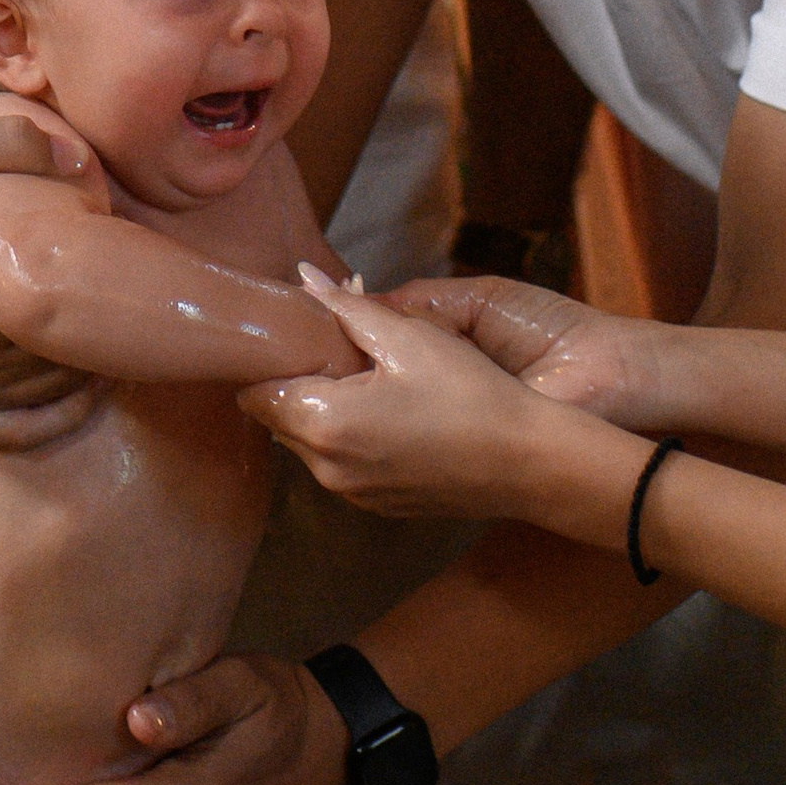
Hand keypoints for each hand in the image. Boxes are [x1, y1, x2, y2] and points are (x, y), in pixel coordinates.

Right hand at [0, 109, 91, 422]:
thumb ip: (10, 143)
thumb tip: (80, 162)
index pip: (54, 323)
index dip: (96, 293)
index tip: (120, 261)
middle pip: (54, 366)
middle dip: (96, 333)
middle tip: (133, 296)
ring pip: (39, 399)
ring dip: (81, 370)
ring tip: (116, 328)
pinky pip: (6, 427)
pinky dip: (47, 413)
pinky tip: (78, 387)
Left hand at [245, 277, 629, 528]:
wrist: (529, 463)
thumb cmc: (470, 393)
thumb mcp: (408, 338)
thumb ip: (346, 308)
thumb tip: (302, 279)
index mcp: (323, 424)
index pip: (255, 393)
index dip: (270, 359)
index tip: (296, 333)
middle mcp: (326, 469)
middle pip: (279, 417)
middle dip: (298, 379)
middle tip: (342, 345)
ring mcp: (352, 494)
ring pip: (310, 441)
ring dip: (324, 407)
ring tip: (373, 374)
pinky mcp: (378, 505)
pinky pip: (342, 462)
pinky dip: (350, 434)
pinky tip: (394, 410)